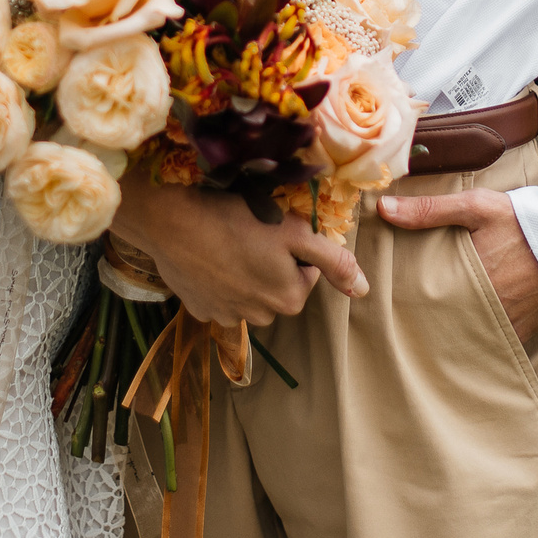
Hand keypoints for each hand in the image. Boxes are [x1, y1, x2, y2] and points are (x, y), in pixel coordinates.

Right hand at [112, 173, 366, 326]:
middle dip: (270, 264)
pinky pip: (218, 297)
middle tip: (252, 233)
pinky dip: (217, 280)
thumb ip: (334, 261)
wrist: (173, 221)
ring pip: (248, 293)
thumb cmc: (238, 219)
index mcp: (289, 299)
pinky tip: (208, 256)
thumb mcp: (295, 232)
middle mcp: (260, 317)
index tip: (275, 229)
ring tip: (228, 242)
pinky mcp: (198, 310)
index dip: (294, 248)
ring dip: (244, 273)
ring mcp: (226, 317)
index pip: (306, 273)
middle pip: (277, 286)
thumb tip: (365, 290)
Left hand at [379, 188, 537, 344]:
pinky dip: (478, 339)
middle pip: (442, 324)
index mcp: (465, 281)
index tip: (387, 302)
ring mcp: (503, 325)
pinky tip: (464, 333)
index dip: (404, 303)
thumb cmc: (524, 222)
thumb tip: (384, 209)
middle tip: (402, 319)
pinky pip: (492, 342)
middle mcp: (482, 310)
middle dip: (424, 322)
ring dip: (450, 332)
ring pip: (465, 335)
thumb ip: (430, 210)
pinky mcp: (522, 332)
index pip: (423, 302)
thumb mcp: (478, 207)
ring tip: (430, 328)